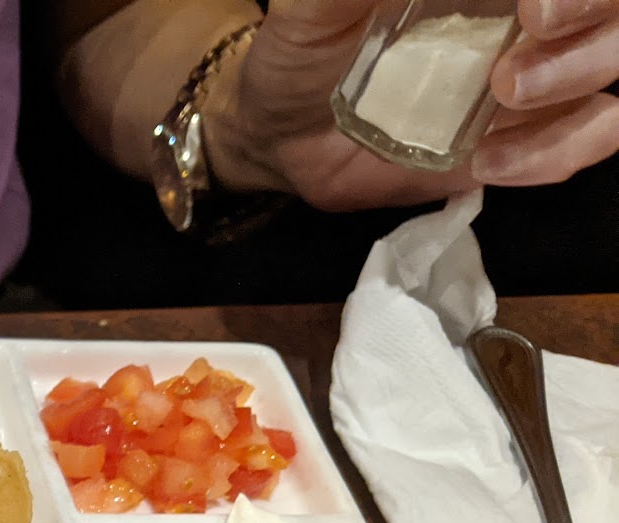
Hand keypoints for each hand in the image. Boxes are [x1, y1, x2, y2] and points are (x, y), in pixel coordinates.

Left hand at [209, 0, 618, 209]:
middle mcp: (531, 23)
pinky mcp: (515, 148)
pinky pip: (571, 149)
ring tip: (504, 98)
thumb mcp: (313, 11)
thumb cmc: (301, 54)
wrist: (280, 138)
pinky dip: (550, 154)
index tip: (533, 6)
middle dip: (596, 28)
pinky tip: (487, 162)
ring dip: (577, 85)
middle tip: (526, 43)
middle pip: (615, 21)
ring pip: (609, 87)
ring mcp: (533, 86)